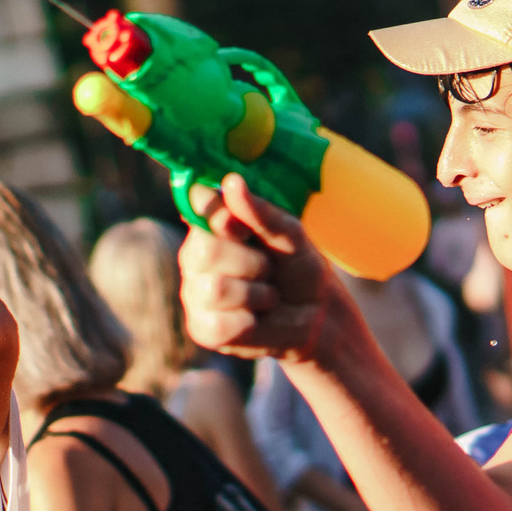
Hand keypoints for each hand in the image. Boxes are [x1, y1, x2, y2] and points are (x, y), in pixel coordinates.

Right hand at [179, 177, 331, 360]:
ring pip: (214, 289)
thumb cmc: (299, 267)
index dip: (223, 216)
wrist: (316, 316)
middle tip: (268, 268)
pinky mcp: (202, 328)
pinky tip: (257, 317)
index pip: (198, 205)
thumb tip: (232, 182)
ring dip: (255, 293)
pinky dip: (250, 322)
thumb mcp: (291, 235)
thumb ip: (262, 213)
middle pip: (206, 250)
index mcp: (213, 224)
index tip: (246, 229)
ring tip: (267, 295)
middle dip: (251, 262)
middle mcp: (195, 255)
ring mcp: (195, 292)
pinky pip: (220, 324)